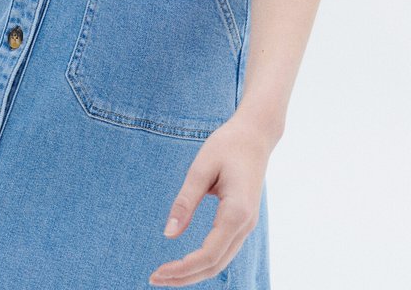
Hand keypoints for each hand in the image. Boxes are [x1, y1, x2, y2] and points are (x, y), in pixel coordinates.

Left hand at [148, 111, 277, 285]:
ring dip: (194, 272)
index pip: (208, 255)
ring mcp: (247, 224)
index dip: (182, 269)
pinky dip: (204, 261)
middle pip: (215, 265)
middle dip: (184, 277)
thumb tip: (168, 234)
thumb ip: (185, 202)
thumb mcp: (201, 168)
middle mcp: (246, 224)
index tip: (157, 273)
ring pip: (221, 261)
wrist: (255, 134)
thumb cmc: (227, 145)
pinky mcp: (243, 220)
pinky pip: (224, 250)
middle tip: (154, 278)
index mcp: (236, 212)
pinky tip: (186, 262)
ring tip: (166, 274)